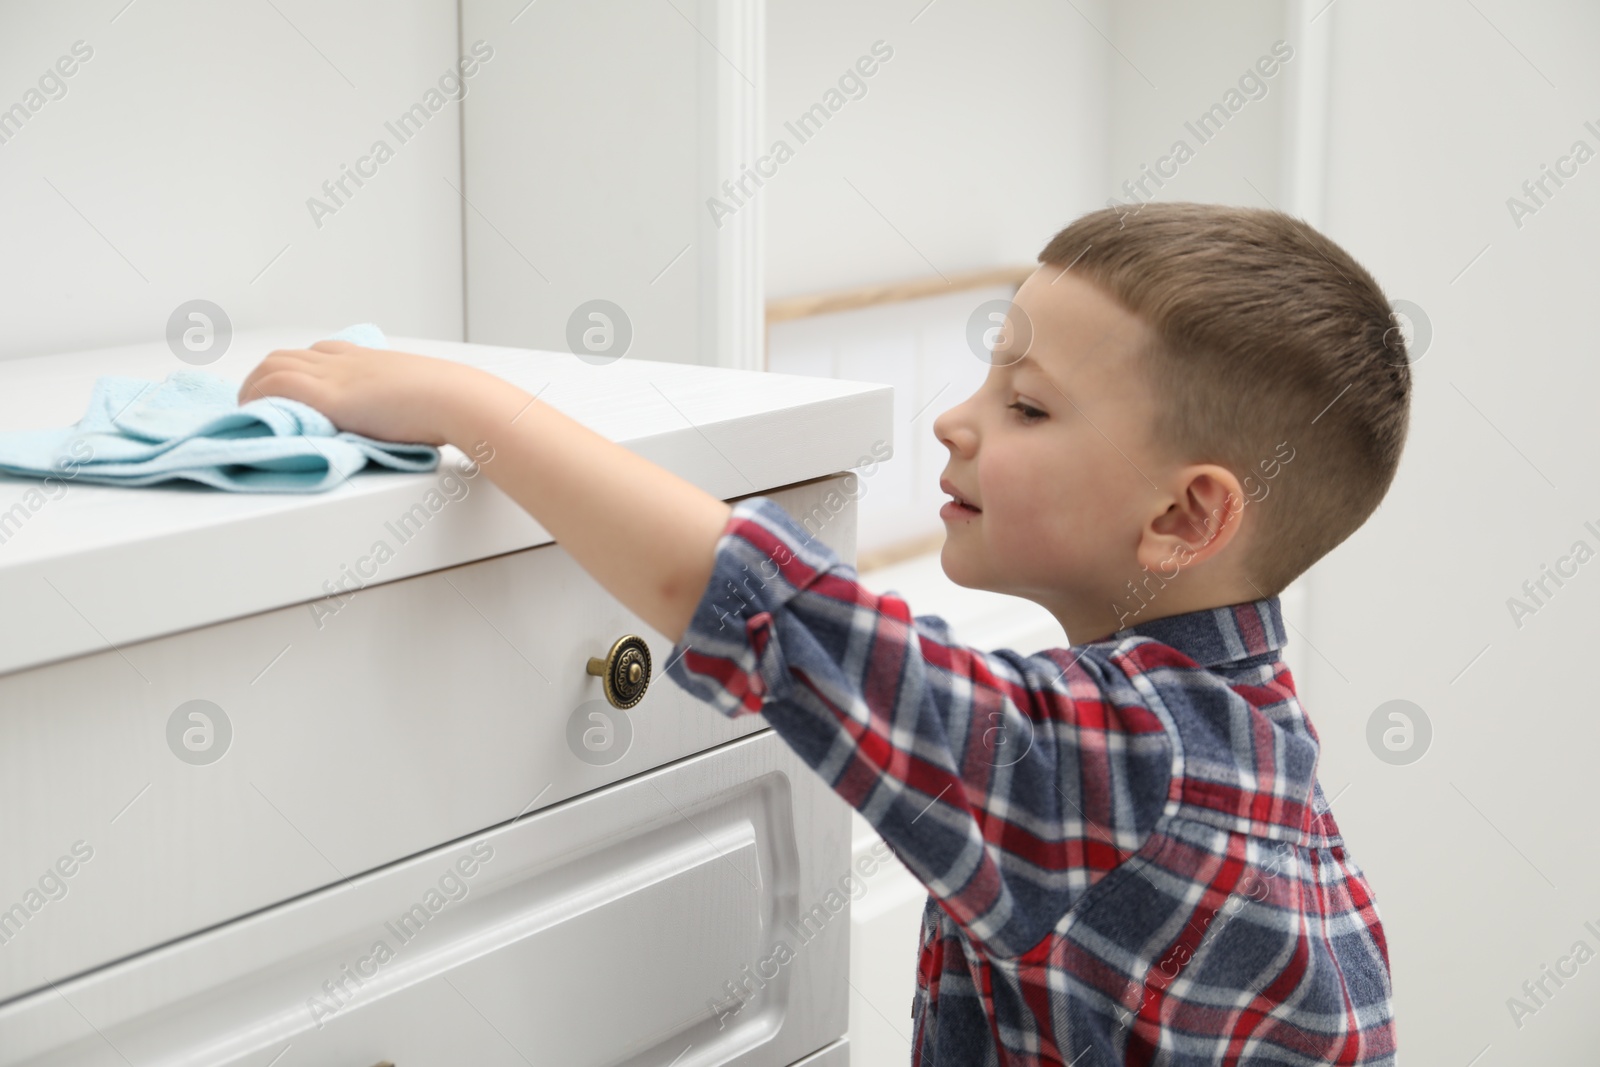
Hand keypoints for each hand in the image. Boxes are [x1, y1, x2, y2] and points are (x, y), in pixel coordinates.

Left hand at [235, 340, 479, 446]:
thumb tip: (422, 419)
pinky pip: (276, 385)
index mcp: (370, 360)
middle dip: (265, 379)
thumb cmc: (452, 401)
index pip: (321, 352)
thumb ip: (409, 400)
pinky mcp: (329, 396)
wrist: (456, 398)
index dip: (300, 368)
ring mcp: (335, 375)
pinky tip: (255, 417)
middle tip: (260, 407)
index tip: (294, 391)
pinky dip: (258, 397)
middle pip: (289, 356)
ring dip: (253, 389)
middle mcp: (346, 361)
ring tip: (250, 417)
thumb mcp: (425, 394)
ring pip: (274, 365)